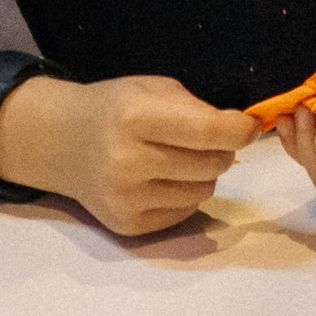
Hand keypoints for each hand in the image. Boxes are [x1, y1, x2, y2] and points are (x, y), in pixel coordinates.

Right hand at [0, 74, 256, 237]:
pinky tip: (163, 179)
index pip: (208, 132)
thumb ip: (197, 108)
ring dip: (205, 174)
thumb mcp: (153, 89)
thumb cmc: (117, 108)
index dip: (240, 130)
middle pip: (212, 164)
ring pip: (204, 191)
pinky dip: (186, 194)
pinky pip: (185, 212)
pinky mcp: (128, 226)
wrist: (64, 143)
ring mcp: (126, 200)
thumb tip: (246, 132)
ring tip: (180, 158)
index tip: (251, 126)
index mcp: (134, 118)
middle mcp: (128, 163)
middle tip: (208, 139)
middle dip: (222, 150)